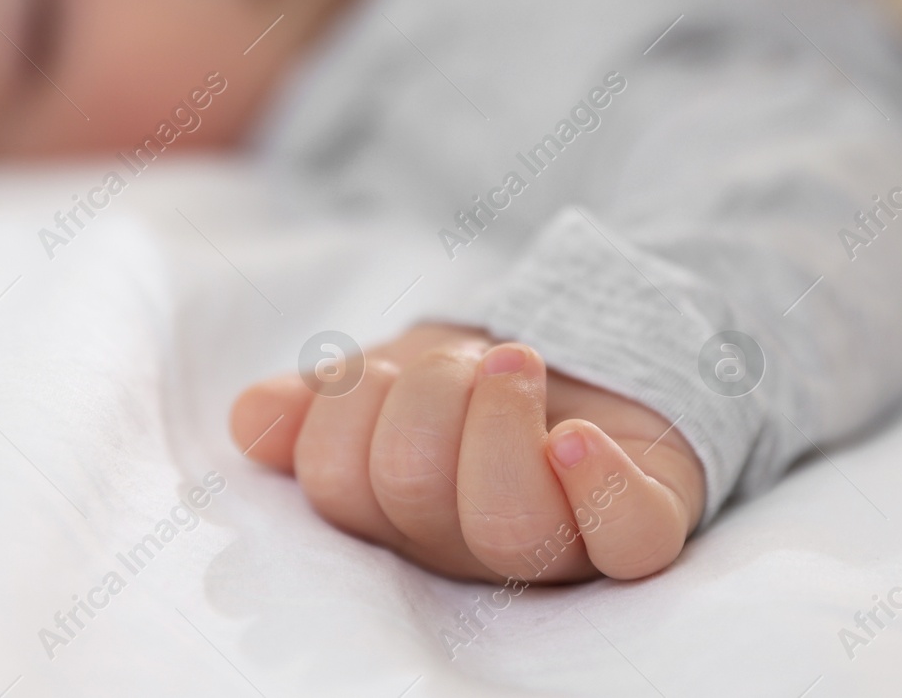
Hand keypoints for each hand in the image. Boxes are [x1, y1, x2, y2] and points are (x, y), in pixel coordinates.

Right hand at [229, 324, 705, 581]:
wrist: (593, 356)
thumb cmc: (473, 389)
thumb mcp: (389, 378)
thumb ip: (319, 403)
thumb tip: (253, 417)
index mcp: (395, 514)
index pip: (338, 482)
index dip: (344, 411)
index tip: (382, 368)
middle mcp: (470, 544)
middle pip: (416, 493)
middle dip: (424, 397)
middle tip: (464, 360)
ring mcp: (562, 542)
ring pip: (509, 523)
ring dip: (498, 422)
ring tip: (513, 361)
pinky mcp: (647, 524)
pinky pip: (630, 540)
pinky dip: (602, 490)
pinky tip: (577, 439)